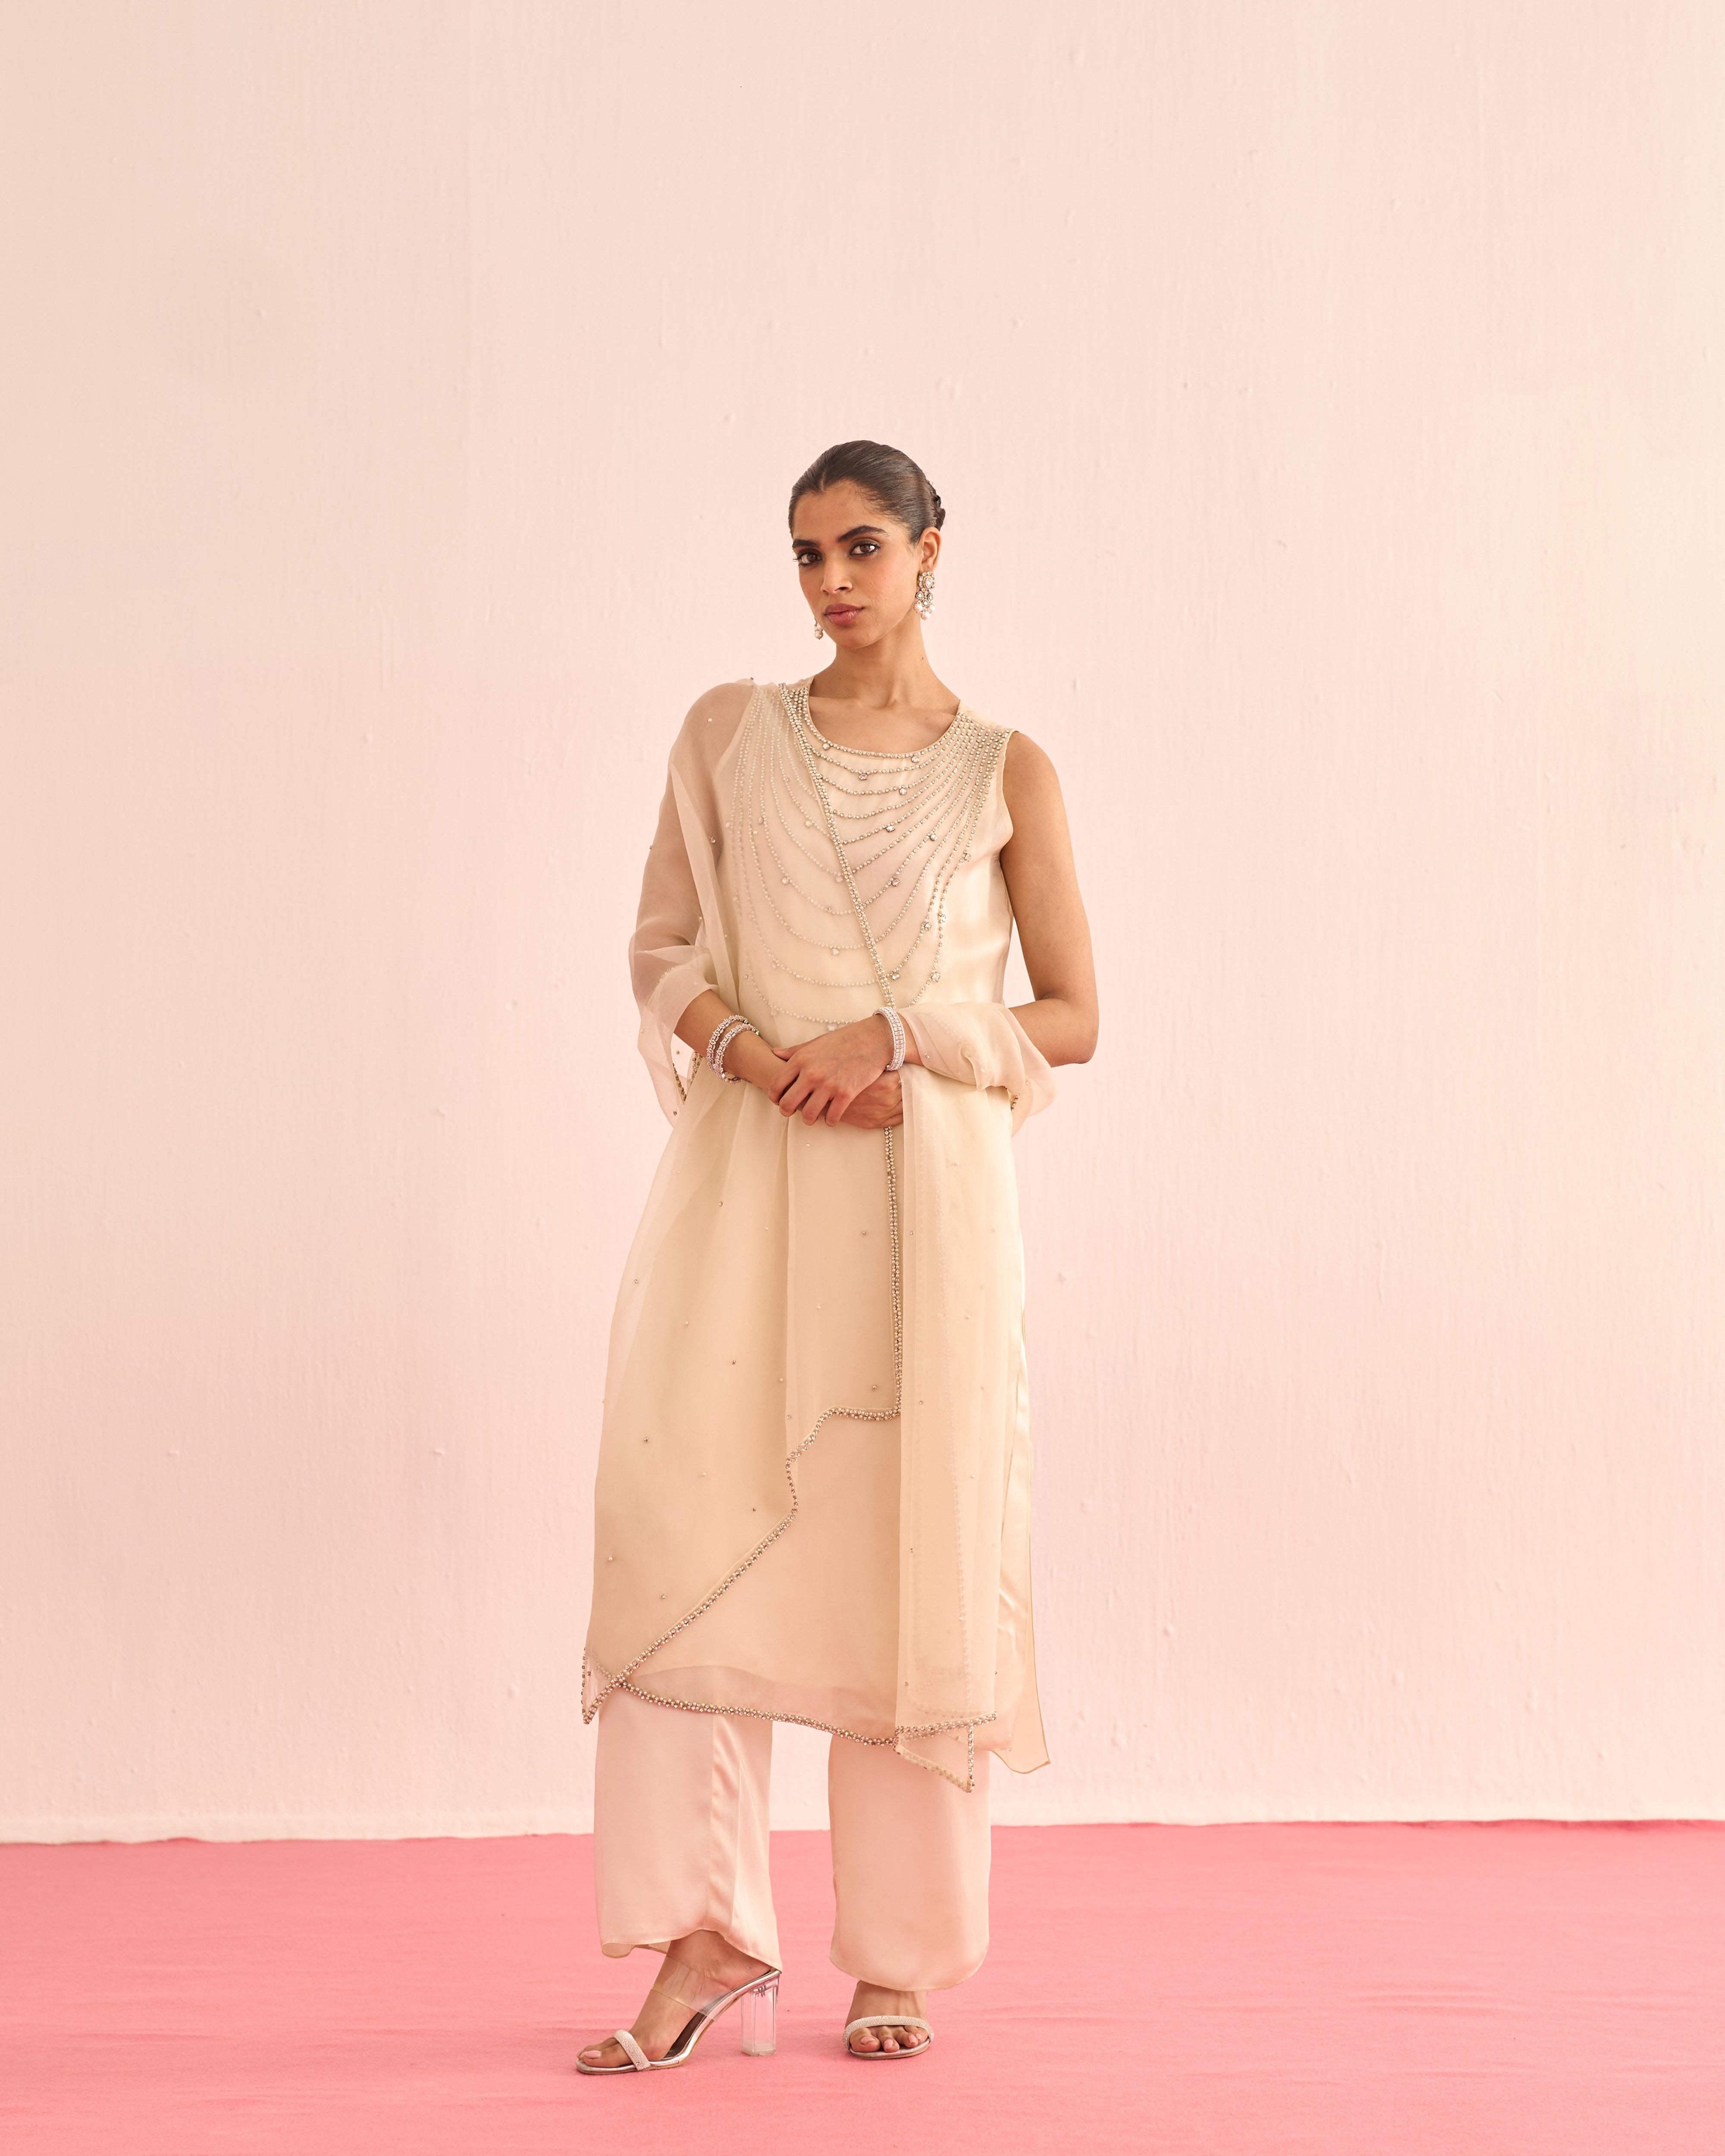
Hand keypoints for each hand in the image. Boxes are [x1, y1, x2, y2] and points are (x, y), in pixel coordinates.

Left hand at [774, 1016, 894, 1126]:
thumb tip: (774, 1053)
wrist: (873, 1039)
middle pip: (788, 1104)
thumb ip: (794, 1051)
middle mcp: (812, 1073)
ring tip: (811, 1117)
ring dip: (808, 1119)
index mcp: (801, 1059)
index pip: (776, 1084)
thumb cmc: (844, 1039)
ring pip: (808, 1114)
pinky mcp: (846, 1094)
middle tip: (791, 1112)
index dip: (774, 1096)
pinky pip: (831, 1117)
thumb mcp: (816, 1042)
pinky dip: (829, 1120)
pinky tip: (831, 1117)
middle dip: (787, 1111)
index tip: (778, 1100)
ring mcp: (829, 1085)